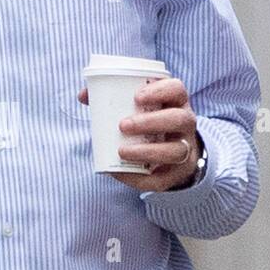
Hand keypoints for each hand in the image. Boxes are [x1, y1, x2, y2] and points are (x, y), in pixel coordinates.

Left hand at [77, 76, 201, 191]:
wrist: (171, 156)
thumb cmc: (149, 123)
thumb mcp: (138, 108)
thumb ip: (111, 99)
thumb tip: (84, 95)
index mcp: (175, 103)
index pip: (177, 89)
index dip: (161, 90)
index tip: (137, 97)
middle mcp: (185, 125)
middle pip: (179, 119)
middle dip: (151, 122)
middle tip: (123, 125)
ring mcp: (185, 150)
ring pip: (176, 151)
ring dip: (148, 151)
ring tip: (122, 151)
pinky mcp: (175, 174)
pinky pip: (161, 179)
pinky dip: (138, 177)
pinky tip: (119, 172)